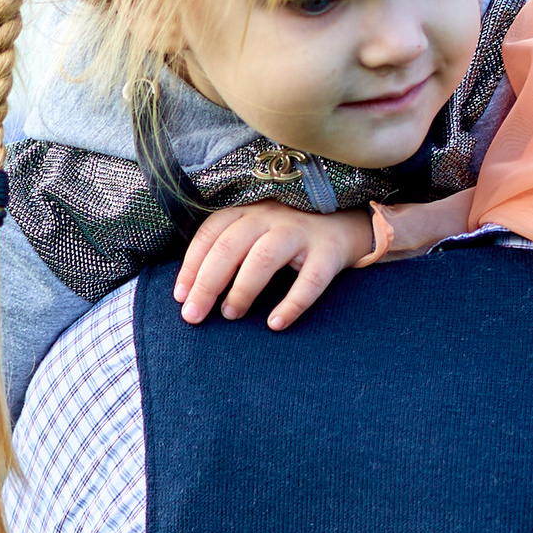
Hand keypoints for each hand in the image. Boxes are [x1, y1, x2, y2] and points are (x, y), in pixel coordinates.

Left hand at [174, 203, 373, 329]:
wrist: (352, 222)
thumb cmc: (292, 235)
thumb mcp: (258, 231)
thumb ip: (230, 248)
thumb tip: (192, 290)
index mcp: (249, 209)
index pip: (210, 233)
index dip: (191, 265)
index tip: (180, 296)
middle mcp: (272, 215)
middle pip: (230, 246)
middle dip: (206, 283)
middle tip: (193, 316)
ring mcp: (302, 231)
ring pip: (264, 258)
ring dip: (242, 289)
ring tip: (230, 314)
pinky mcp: (330, 251)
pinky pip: (310, 280)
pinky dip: (292, 303)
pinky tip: (276, 324)